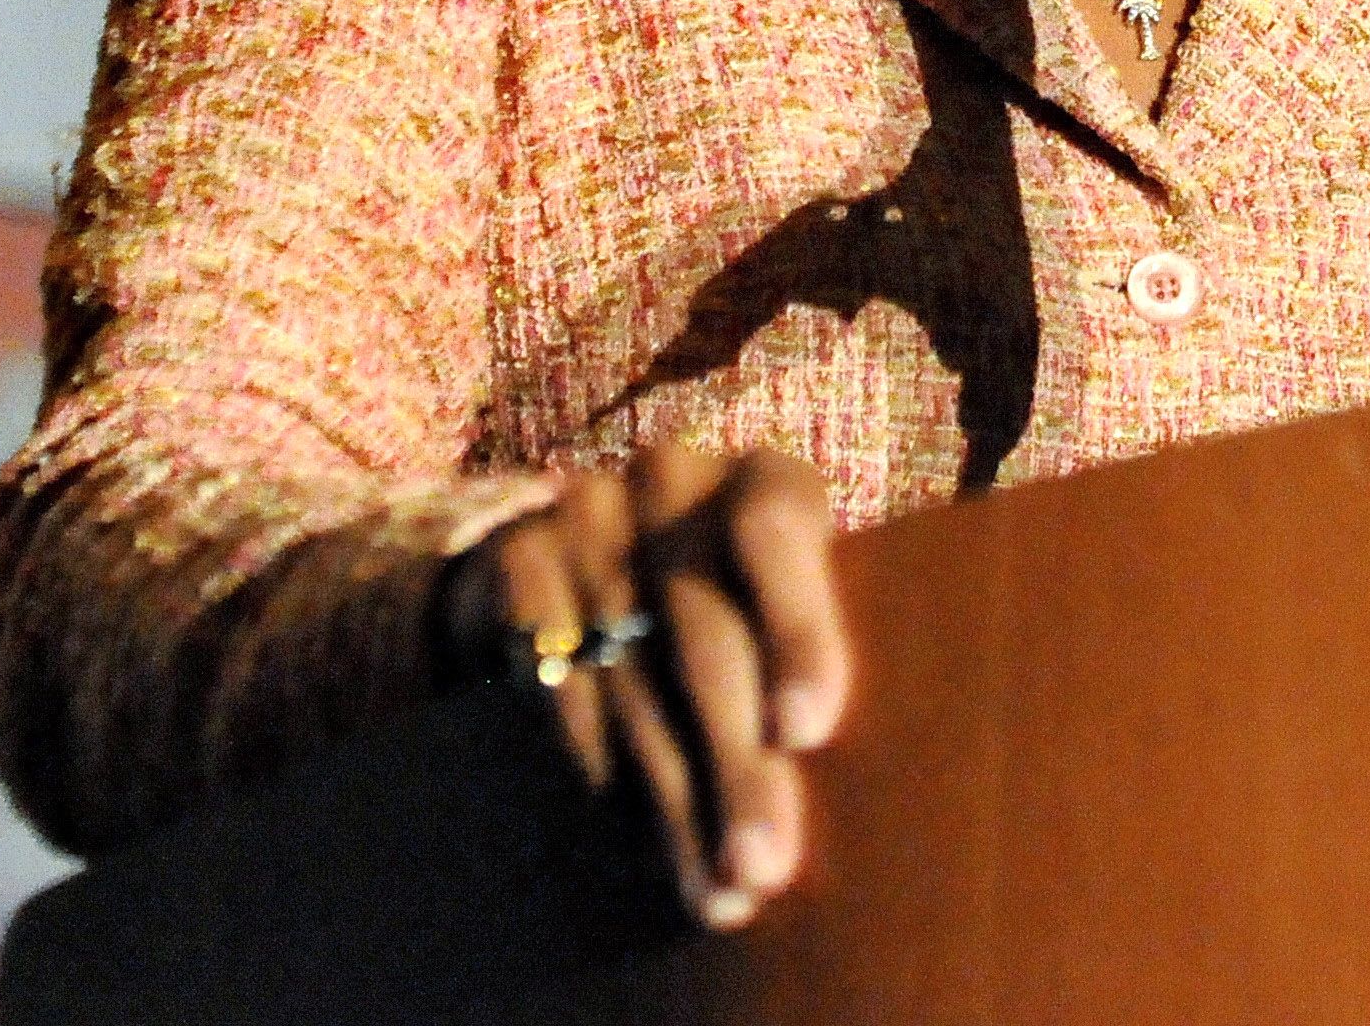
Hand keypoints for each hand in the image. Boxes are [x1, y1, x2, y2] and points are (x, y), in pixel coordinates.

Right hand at [441, 444, 852, 927]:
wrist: (586, 568)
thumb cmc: (736, 611)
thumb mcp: (784, 612)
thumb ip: (810, 669)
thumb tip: (853, 789)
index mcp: (767, 478)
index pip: (781, 530)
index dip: (799, 629)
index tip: (808, 732)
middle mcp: (675, 478)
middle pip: (706, 632)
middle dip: (738, 766)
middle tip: (761, 870)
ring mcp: (587, 511)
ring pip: (633, 676)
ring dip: (673, 798)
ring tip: (714, 892)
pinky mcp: (516, 557)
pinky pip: (555, 679)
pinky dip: (597, 769)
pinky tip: (634, 842)